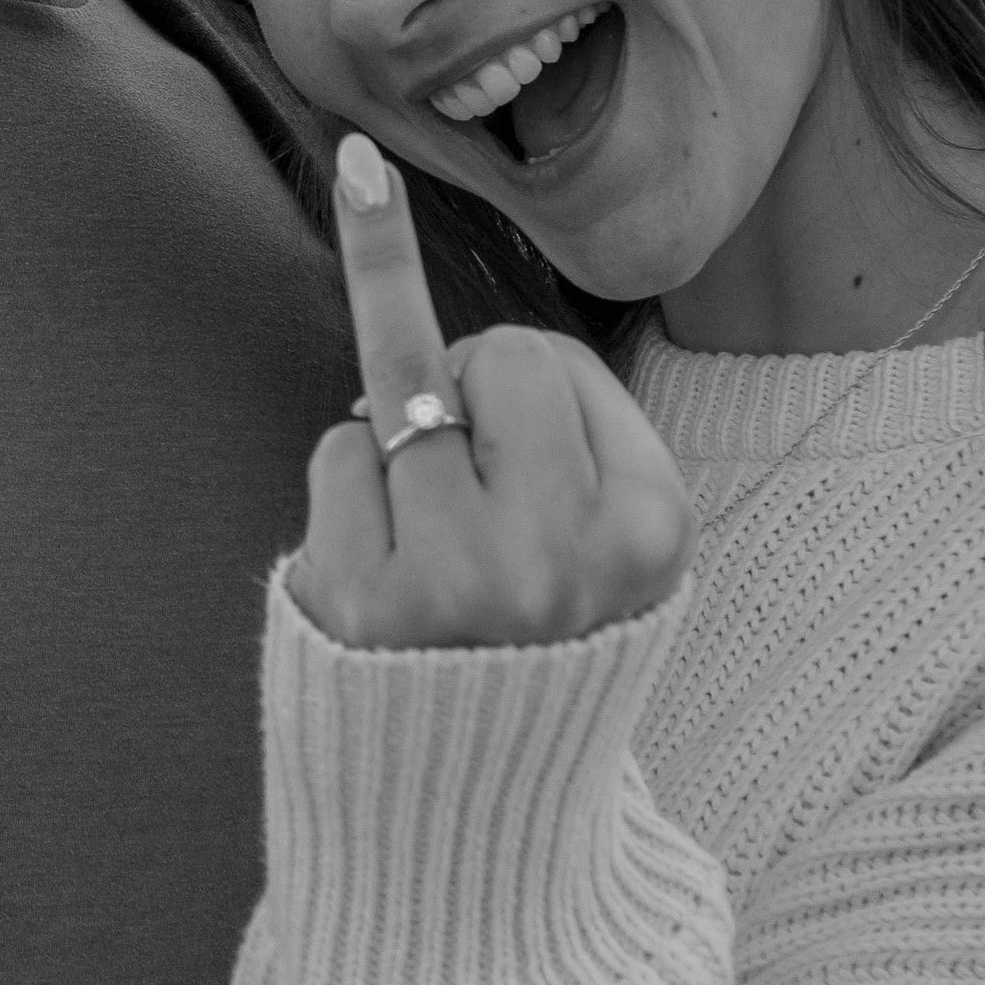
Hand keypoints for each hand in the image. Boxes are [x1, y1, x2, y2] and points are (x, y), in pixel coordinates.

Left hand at [288, 132, 690, 651]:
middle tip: (470, 496)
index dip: (516, 390)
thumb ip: (551, 397)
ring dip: (393, 452)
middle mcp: (564, 552)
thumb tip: (359, 171)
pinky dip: (342, 498)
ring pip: (398, 402)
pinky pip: (335, 458)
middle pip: (492, 352)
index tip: (520, 461)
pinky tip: (380, 580)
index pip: (552, 357)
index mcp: (648, 528)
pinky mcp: (366, 606)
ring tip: (427, 554)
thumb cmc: (533, 630)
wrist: (477, 813)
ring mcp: (460, 579)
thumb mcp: (604, 528)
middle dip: (463, 391)